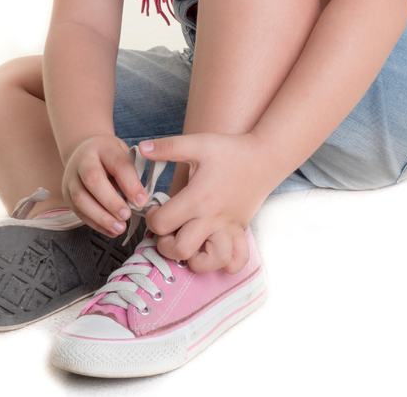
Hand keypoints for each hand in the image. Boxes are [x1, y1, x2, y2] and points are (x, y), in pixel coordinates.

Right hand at [62, 135, 148, 236]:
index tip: (142, 201)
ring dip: (101, 217)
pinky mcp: (66, 195)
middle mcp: (82, 161)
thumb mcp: (123, 155)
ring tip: (120, 228)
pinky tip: (111, 231)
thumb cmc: (109, 156)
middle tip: (127, 215)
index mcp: (102, 147)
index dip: (130, 183)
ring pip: (80, 199)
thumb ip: (130, 175)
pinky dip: (96, 224)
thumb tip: (139, 201)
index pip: (117, 163)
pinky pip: (79, 212)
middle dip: (111, 201)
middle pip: (92, 180)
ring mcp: (71, 178)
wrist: (84, 151)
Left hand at [139, 132, 272, 273]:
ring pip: (209, 262)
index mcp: (197, 198)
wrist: (264, 156)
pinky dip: (224, 264)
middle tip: (167, 229)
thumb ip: (168, 146)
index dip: (151, 218)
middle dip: (165, 244)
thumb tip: (142, 147)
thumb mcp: (197, 143)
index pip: (162, 223)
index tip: (154, 208)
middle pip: (180, 250)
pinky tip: (212, 249)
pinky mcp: (240, 231)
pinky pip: (236, 261)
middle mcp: (212, 219)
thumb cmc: (230, 149)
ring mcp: (228, 228)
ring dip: (193, 259)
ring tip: (187, 243)